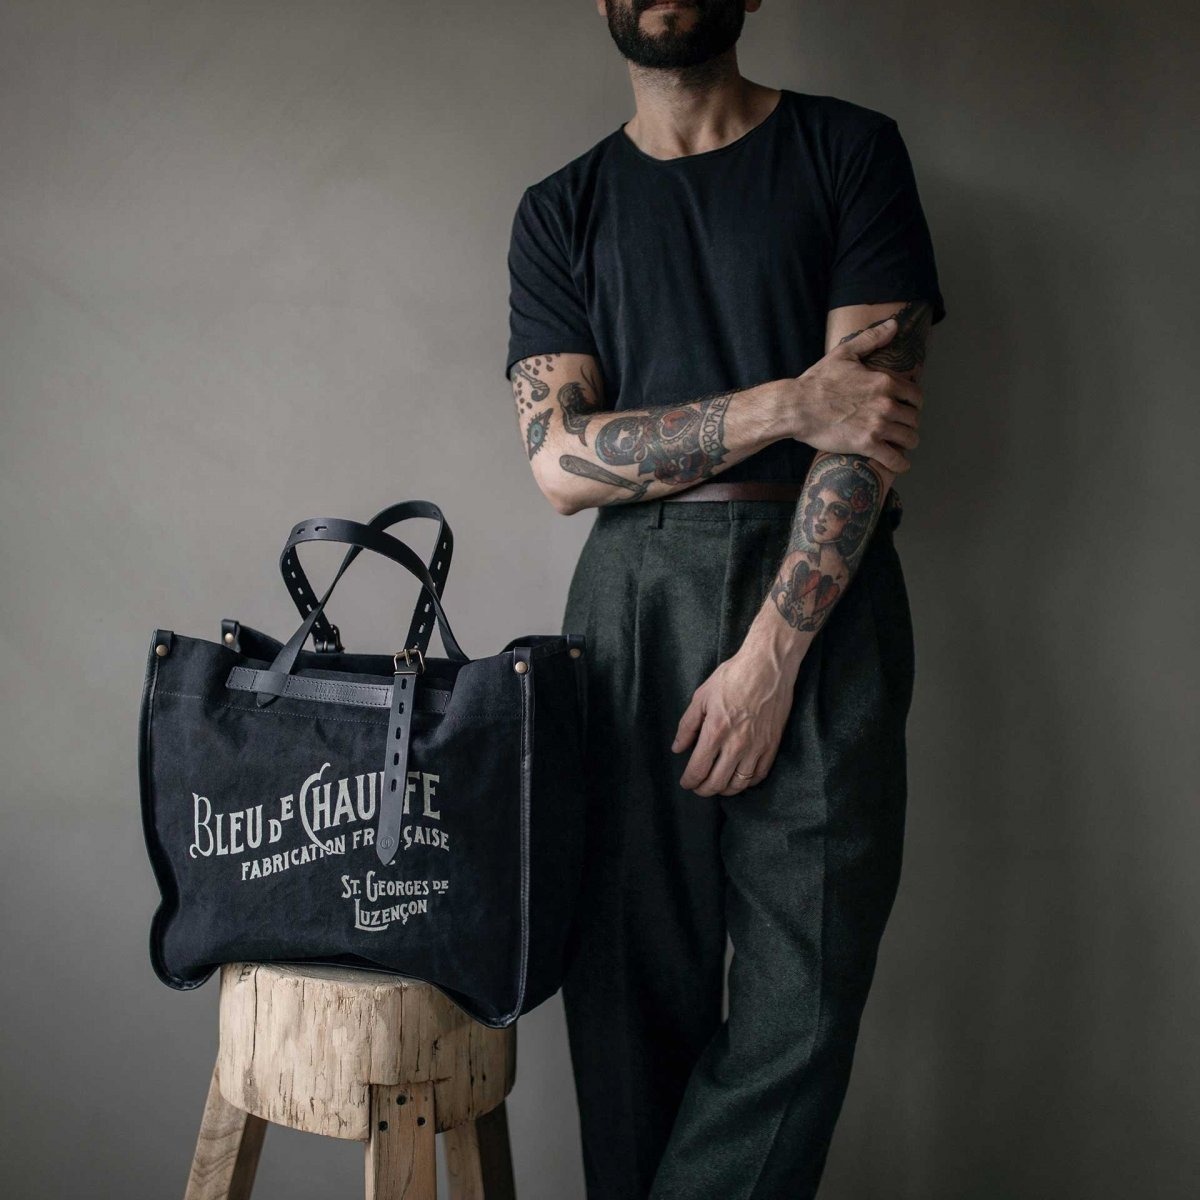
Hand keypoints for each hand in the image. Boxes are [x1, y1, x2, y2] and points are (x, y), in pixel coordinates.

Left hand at [671, 646, 799, 796]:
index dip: (689, 781)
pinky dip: (747, 782)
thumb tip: (678, 748)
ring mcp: (757, 747)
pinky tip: (739, 778)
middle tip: (698, 787)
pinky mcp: (772, 745)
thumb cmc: (733, 677)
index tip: (686, 782)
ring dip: (725, 790)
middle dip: (704, 789)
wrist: (768, 666)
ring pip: (739, 784)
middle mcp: (737, 744)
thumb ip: (687, 726)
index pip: (699, 769)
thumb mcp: (701, 697)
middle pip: (717, 782)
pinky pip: (759, 774)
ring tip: (717, 786)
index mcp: (716, 731)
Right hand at [783, 316, 922, 474]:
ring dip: (907, 442)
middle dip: (909, 423)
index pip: (915, 395)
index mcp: (884, 381)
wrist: (797, 406)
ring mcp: (878, 425)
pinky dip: (900, 464)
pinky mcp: (867, 445)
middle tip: (900, 428)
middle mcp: (886, 403)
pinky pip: (894, 459)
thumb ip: (872, 339)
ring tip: (901, 445)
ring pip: (909, 438)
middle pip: (914, 418)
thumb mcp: (845, 353)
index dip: (913, 403)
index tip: (906, 408)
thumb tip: (894, 325)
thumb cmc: (818, 381)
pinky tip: (900, 464)